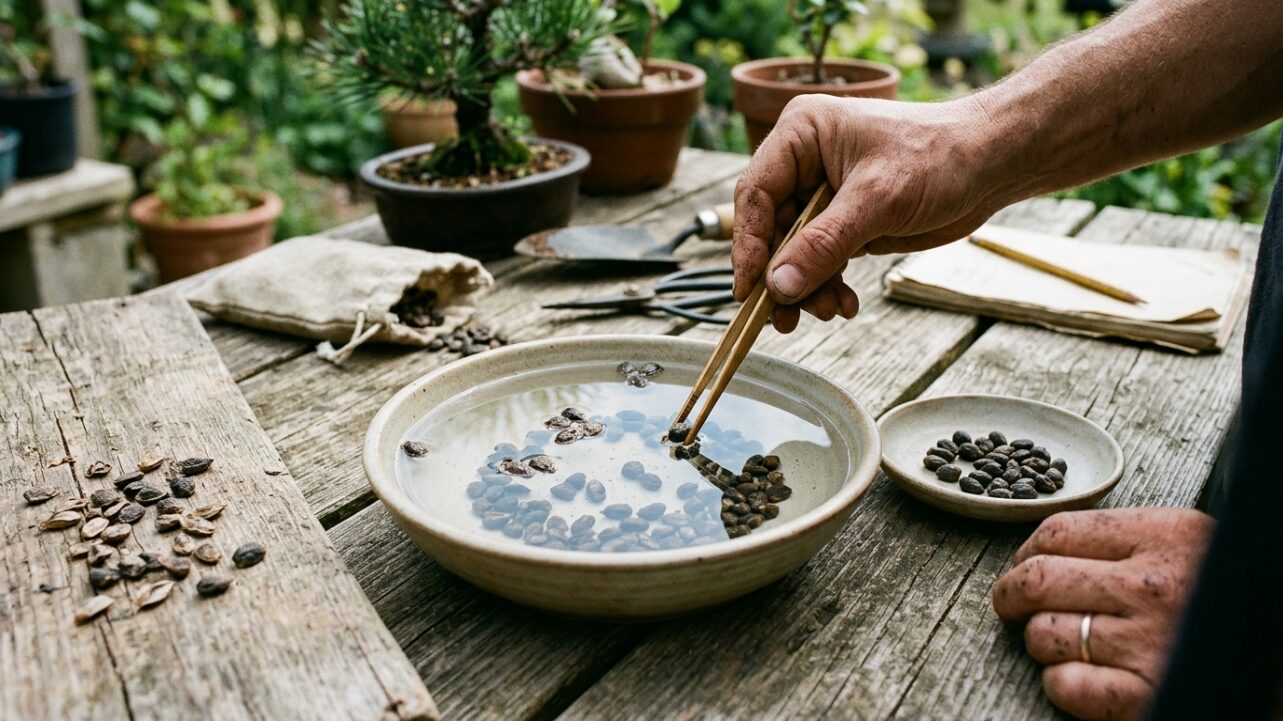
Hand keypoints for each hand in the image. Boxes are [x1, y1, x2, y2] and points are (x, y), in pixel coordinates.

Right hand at [732, 94, 1006, 331]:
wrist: (993, 162)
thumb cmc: (940, 156)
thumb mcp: (878, 200)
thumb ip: (824, 244)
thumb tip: (778, 287)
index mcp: (801, 134)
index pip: (755, 193)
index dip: (748, 244)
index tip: (749, 288)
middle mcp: (804, 161)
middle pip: (771, 228)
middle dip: (781, 275)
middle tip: (785, 318)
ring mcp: (824, 192)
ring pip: (793, 251)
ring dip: (806, 287)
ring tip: (828, 311)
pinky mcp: (845, 219)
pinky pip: (820, 259)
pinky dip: (828, 284)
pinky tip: (844, 303)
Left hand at [992, 508, 1214, 720]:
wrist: (1278, 664)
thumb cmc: (1230, 602)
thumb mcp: (1195, 547)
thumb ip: (1133, 540)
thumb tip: (1050, 547)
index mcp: (1167, 537)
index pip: (1057, 530)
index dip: (1026, 551)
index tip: (1023, 564)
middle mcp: (1154, 586)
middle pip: (1037, 579)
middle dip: (1010, 595)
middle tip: (1009, 606)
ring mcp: (1149, 642)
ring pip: (1044, 633)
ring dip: (1039, 642)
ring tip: (1058, 643)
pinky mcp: (1145, 696)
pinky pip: (1066, 685)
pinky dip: (1059, 684)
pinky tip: (1075, 678)